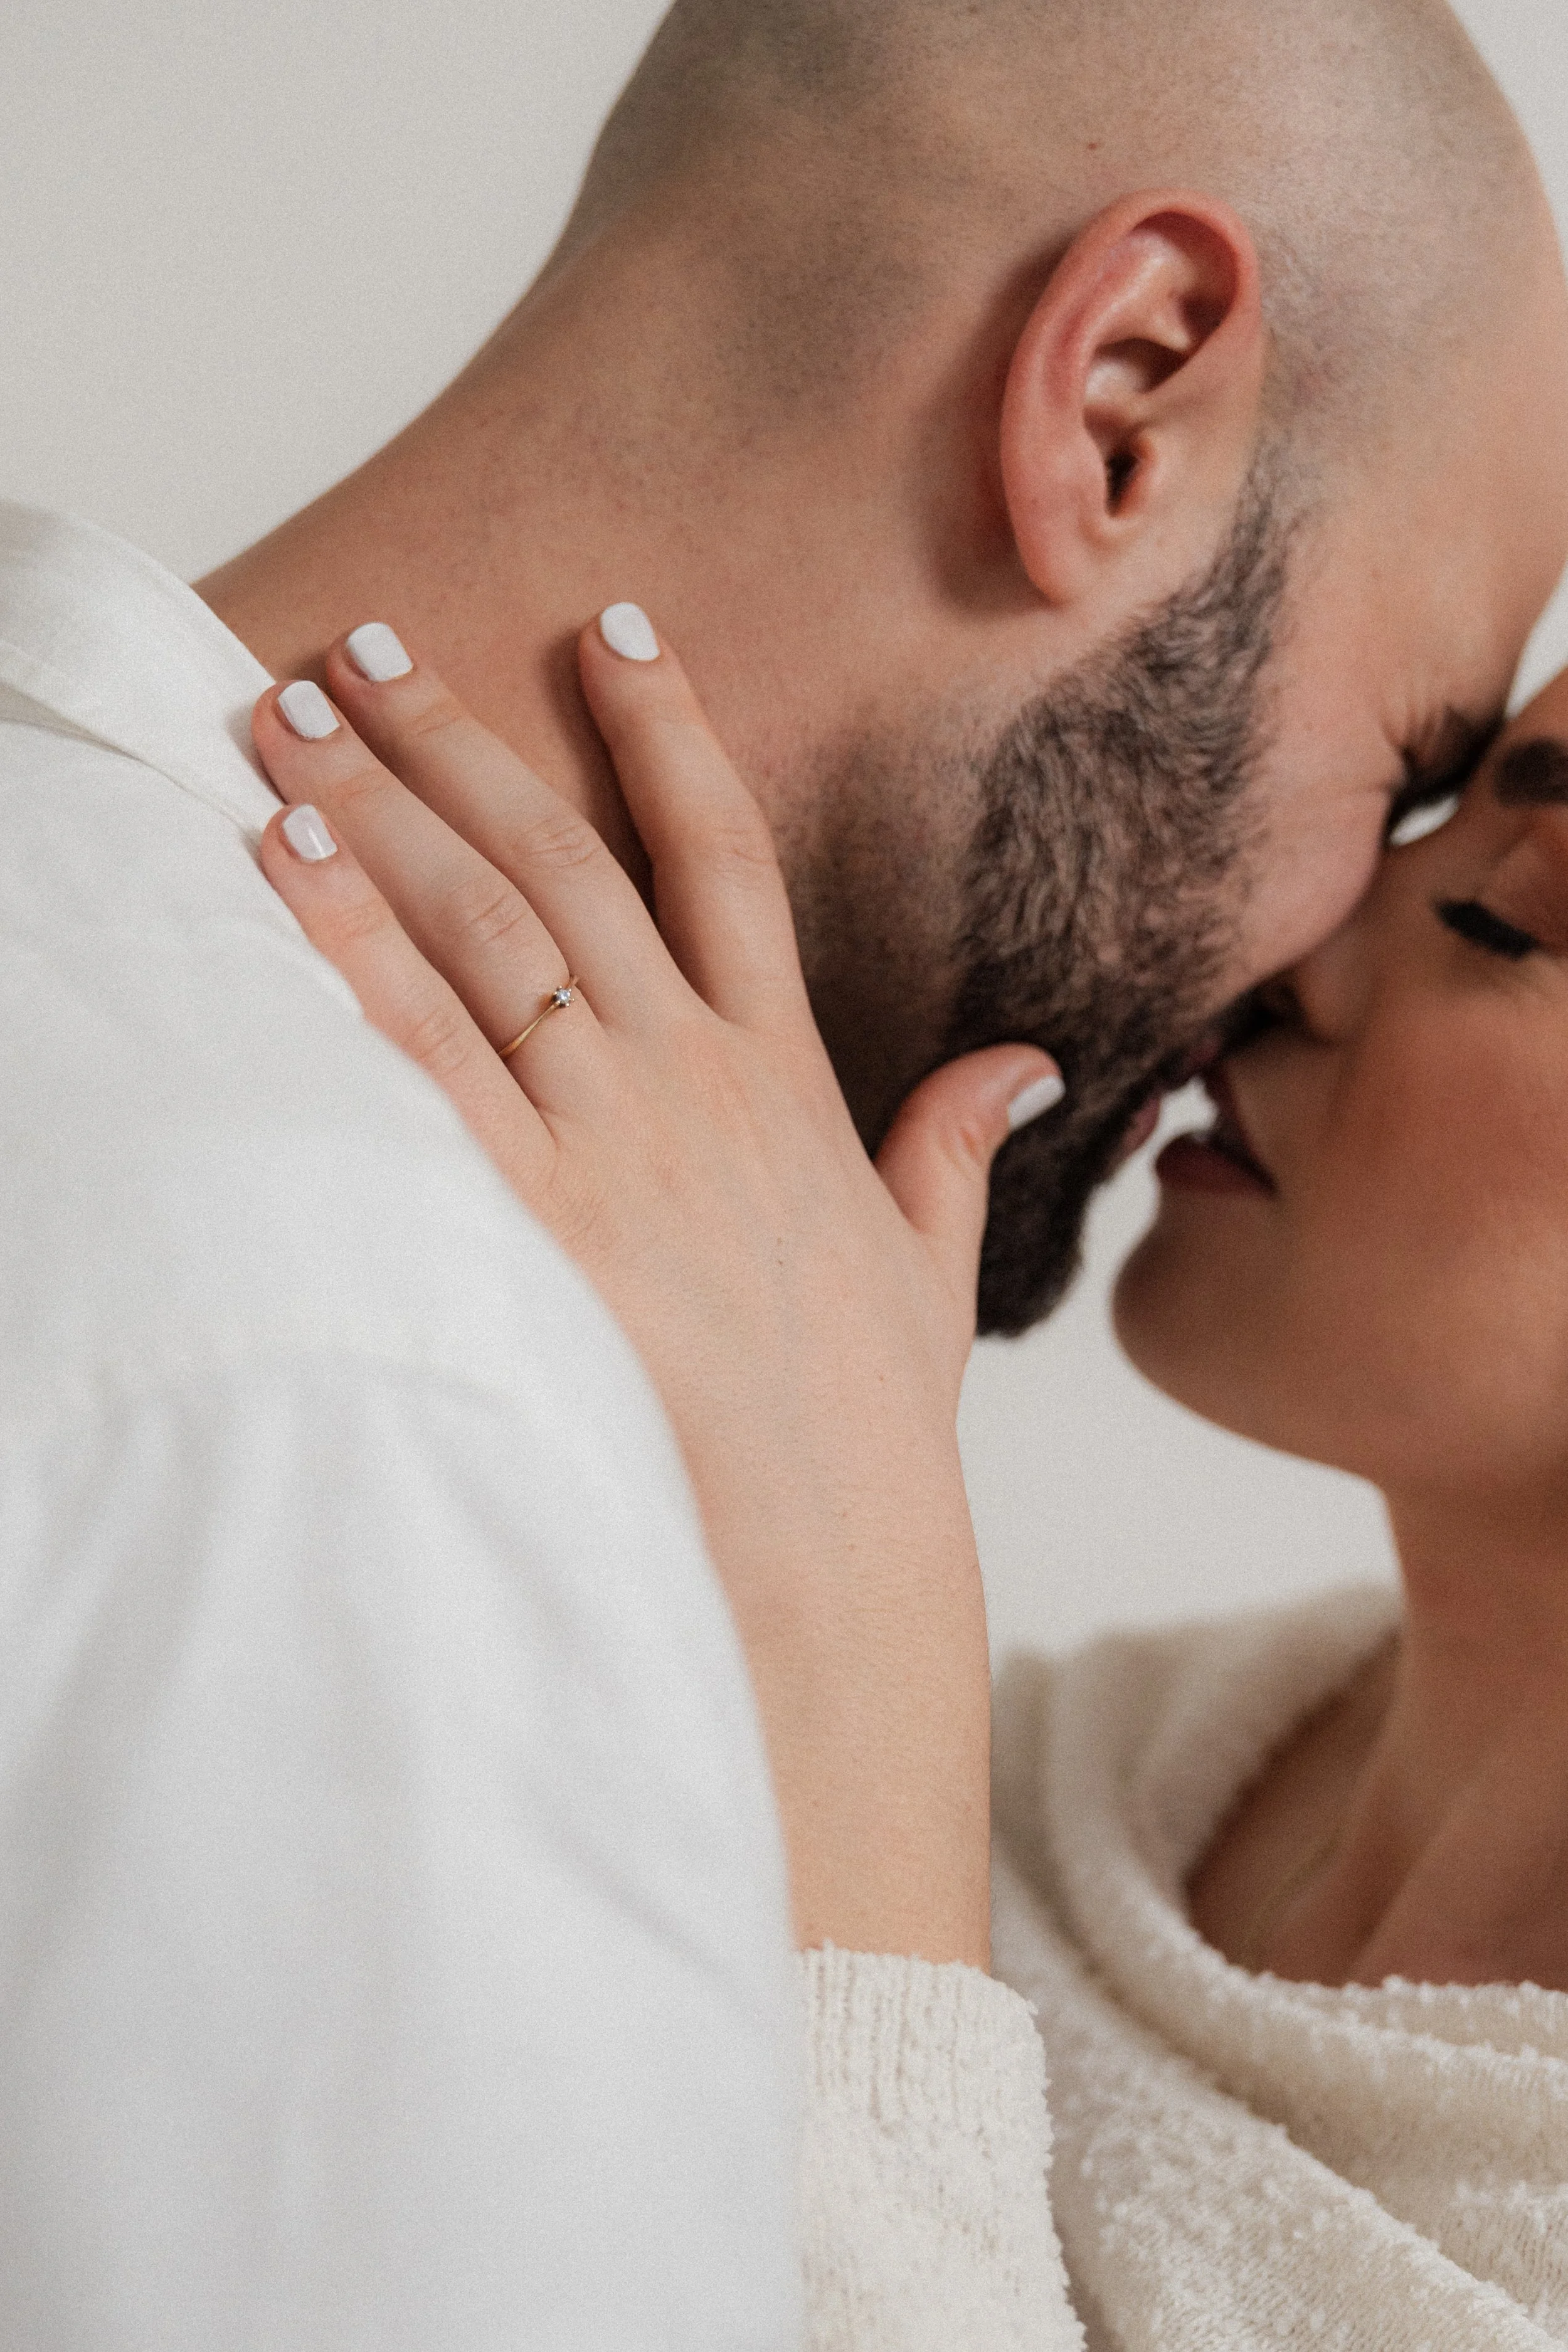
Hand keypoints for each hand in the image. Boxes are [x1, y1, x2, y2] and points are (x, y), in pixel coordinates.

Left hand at [252, 615, 1061, 1966]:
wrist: (827, 1546)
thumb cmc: (864, 1420)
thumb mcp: (928, 1266)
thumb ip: (956, 1143)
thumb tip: (1026, 1061)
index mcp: (779, 1074)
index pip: (725, 855)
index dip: (670, 730)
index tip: (613, 625)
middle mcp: (691, 1078)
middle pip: (567, 861)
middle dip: (461, 739)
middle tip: (368, 638)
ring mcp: (616, 1139)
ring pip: (485, 930)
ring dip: (376, 813)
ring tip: (287, 714)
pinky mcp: (541, 1215)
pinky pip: (428, 1055)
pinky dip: (352, 954)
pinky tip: (284, 871)